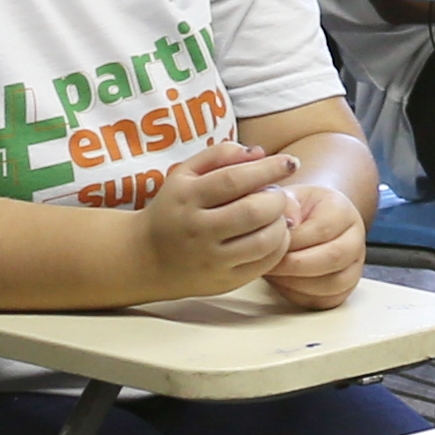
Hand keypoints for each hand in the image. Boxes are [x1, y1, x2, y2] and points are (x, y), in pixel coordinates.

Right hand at [134, 143, 302, 296]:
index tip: (289, 162)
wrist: (145, 258)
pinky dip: (279, 246)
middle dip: (277, 199)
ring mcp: (211, 259)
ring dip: (281, 223)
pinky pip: (263, 265)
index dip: (268, 168)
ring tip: (277, 215)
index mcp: (187, 197)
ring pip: (263, 241)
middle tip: (278, 194)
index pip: (235, 180)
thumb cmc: (173, 209)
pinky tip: (274, 235)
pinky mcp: (223, 282)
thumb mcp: (184, 174)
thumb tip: (260, 153)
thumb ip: (220, 155)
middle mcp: (198, 230)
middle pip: (252, 212)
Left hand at [263, 169, 367, 312]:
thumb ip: (286, 205)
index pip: (322, 230)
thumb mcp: (289, 197)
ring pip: (334, 284)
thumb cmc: (297, 210)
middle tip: (269, 265)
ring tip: (275, 274)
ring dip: (298, 283)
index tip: (268, 244)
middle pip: (334, 258)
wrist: (310, 220)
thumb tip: (288, 225)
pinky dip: (303, 296)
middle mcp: (355, 239)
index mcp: (343, 211)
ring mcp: (353, 266)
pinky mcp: (344, 288)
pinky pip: (327, 301)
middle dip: (295, 266)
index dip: (292, 242)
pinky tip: (284, 284)